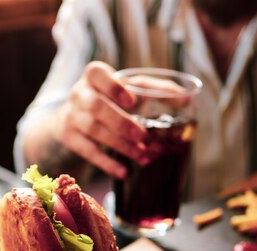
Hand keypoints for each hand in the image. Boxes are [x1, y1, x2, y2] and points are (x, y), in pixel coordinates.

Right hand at [53, 61, 147, 178]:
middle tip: (143, 136)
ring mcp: (72, 116)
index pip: (96, 73)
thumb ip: (156, 90)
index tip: (132, 101)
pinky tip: (124, 171)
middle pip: (96, 106)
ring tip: (142, 155)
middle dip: (121, 123)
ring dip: (120, 145)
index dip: (113, 87)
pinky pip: (87, 151)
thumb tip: (186, 100)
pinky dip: (107, 163)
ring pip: (93, 130)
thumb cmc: (110, 98)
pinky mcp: (70, 137)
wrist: (74, 116)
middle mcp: (79, 94)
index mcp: (94, 76)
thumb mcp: (128, 88)